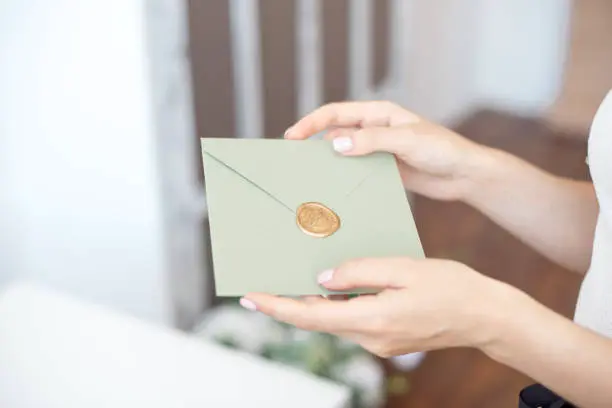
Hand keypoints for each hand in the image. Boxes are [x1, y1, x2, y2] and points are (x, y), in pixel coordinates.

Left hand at [240, 258, 514, 356]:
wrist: (484, 316)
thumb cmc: (450, 287)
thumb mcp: (403, 267)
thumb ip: (359, 272)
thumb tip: (322, 278)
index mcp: (372, 319)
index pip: (310, 315)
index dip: (277, 306)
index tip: (249, 297)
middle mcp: (370, 338)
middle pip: (316, 320)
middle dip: (288, 303)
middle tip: (262, 283)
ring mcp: (379, 343)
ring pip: (333, 320)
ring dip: (311, 303)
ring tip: (292, 278)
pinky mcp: (386, 339)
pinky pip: (350, 320)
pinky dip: (334, 305)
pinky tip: (332, 286)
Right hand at [285, 101, 493, 200]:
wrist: (464, 174)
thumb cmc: (442, 149)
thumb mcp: (407, 141)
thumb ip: (372, 142)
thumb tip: (335, 144)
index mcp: (378, 114)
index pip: (336, 114)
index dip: (311, 123)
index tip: (292, 137)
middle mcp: (374, 130)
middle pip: (335, 133)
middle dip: (313, 144)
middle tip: (293, 162)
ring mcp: (377, 151)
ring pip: (344, 155)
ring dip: (328, 164)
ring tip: (309, 178)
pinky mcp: (383, 170)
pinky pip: (357, 172)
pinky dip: (344, 179)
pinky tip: (335, 190)